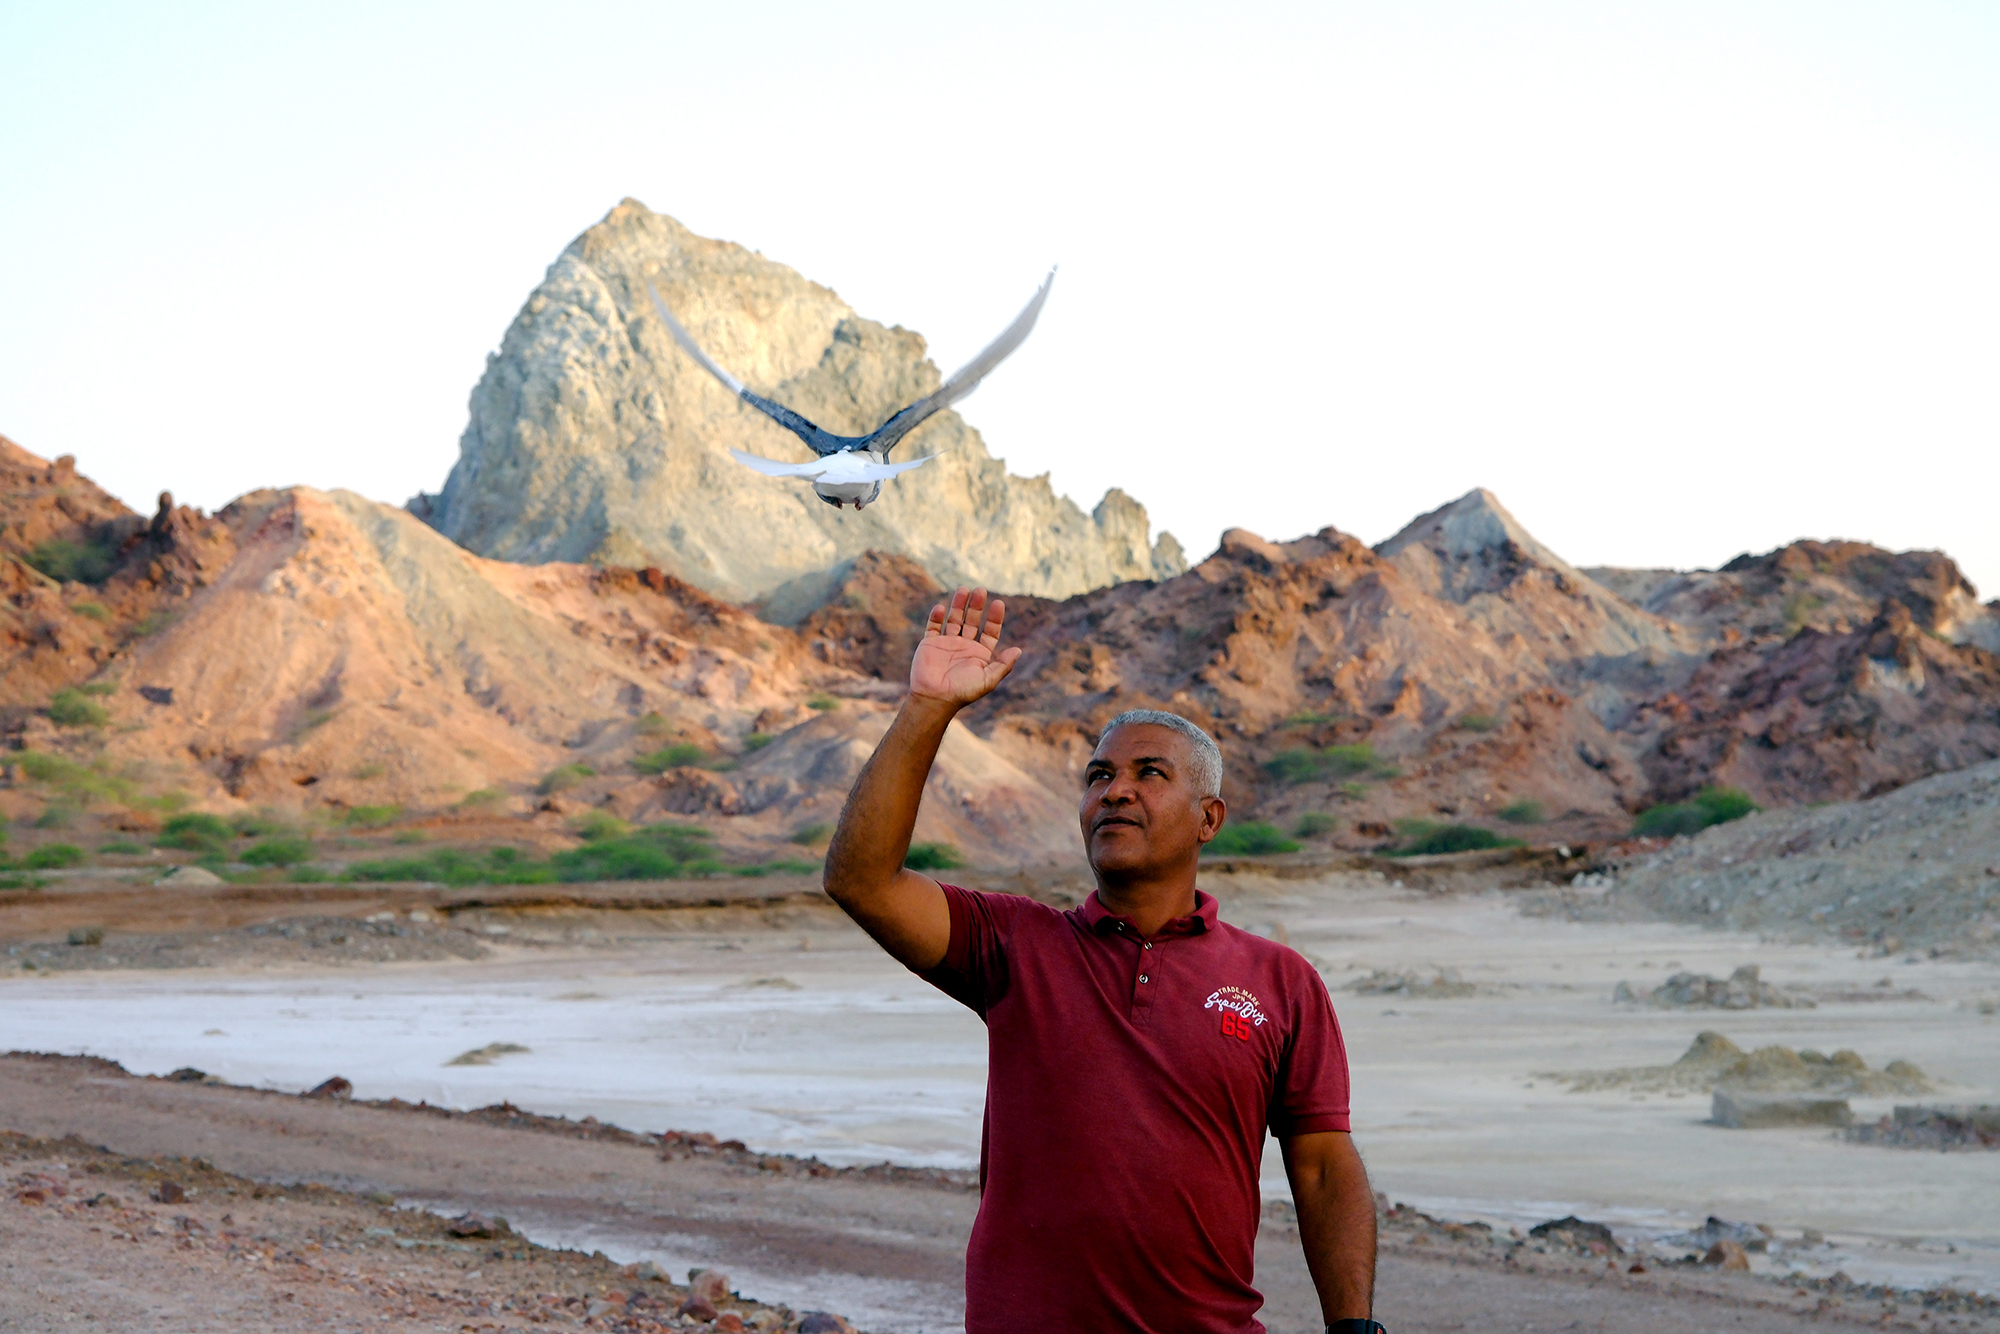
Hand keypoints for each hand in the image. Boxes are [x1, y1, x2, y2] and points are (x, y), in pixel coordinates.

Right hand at [909, 587, 1023, 705]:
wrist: (934, 699)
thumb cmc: (963, 692)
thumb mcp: (987, 680)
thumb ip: (1003, 665)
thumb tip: (1019, 650)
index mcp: (979, 654)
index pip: (989, 632)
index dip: (994, 618)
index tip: (998, 603)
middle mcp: (964, 646)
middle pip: (972, 621)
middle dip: (976, 606)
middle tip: (980, 590)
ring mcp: (946, 643)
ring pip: (953, 619)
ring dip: (958, 605)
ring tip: (963, 589)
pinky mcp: (930, 644)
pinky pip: (933, 626)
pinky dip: (936, 616)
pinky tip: (941, 608)